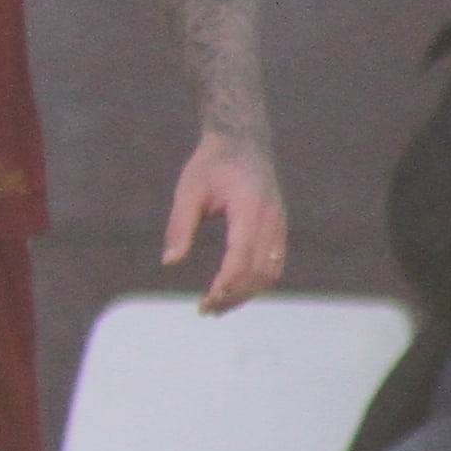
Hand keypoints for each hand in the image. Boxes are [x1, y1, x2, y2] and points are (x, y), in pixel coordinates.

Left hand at [165, 134, 286, 314]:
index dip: (226, 284)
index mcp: (250, 207)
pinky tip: (233, 291)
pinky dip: (256, 282)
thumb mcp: (188, 190)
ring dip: (247, 293)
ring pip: (272, 271)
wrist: (243, 140)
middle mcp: (272, 218)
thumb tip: (170, 262)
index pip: (242, 256)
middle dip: (234, 295)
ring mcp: (280, 223)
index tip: (205, 301)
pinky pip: (275, 263)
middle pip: (261, 271)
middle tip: (205, 310)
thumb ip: (179, 226)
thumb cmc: (211, 164)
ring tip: (217, 306)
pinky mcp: (280, 227)